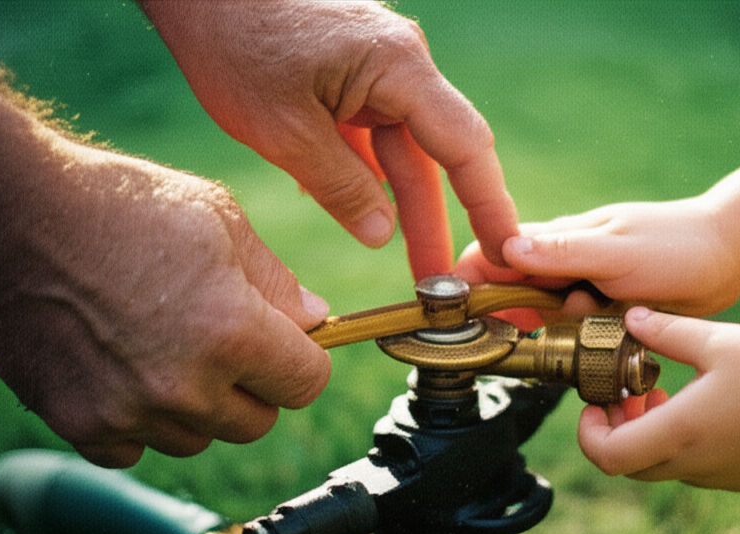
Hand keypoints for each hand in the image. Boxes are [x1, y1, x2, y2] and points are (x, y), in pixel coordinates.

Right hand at [0, 134, 329, 467]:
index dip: (302, 359)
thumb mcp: (218, 219)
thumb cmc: (117, 204)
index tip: (287, 344)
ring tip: (167, 347)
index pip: (306, 383)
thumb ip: (277, 281)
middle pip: (257, 422)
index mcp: (231, 330)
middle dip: (254, 384)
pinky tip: (127, 371)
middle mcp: (182, 385)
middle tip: (225, 339)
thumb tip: (315, 321)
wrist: (7, 211)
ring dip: (198, 406)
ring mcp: (127, 412)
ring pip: (199, 438)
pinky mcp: (79, 425)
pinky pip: (136, 450)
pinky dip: (140, 422)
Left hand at [141, 0, 517, 277]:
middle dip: (438, 223)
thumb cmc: (234, 41)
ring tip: (413, 270)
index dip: (488, 204)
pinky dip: (367, 177)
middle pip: (435, 157)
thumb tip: (384, 237)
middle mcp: (401, 65)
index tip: (506, 250)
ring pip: (402, 153)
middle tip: (445, 285)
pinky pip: (372, 137)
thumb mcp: (284, 131)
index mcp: (398, 67)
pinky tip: (362, 218)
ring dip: (402, 208)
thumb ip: (341, 187)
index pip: (464, 146)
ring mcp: (376, 70)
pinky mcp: (351, 78)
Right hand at [455, 199, 739, 316]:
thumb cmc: (675, 246)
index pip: (492, 255)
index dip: (468, 283)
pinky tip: (605, 343)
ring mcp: (582, 288)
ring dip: (558, 335)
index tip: (459, 317)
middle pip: (512, 296)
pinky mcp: (603, 311)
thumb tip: (506, 249)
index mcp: (557, 240)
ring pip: (545, 321)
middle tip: (538, 340)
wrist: (729, 256)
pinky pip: (576, 334)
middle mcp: (562, 263)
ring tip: (597, 329)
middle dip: (514, 322)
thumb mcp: (617, 251)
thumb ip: (563, 253)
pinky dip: (582, 343)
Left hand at [577, 308, 739, 490]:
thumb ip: (665, 330)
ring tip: (665, 392)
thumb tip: (629, 317)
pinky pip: (694, 467)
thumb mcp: (718, 339)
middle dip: (616, 430)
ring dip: (648, 435)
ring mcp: (721, 476)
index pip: (607, 456)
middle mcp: (695, 465)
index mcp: (680, 433)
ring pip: (661, 466)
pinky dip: (680, 442)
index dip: (589, 433)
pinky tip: (703, 405)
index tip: (598, 401)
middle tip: (628, 392)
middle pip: (628, 465)